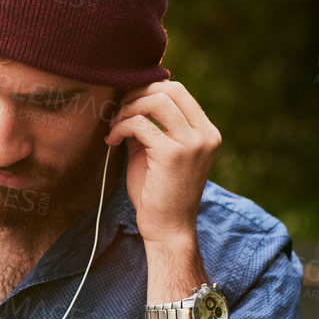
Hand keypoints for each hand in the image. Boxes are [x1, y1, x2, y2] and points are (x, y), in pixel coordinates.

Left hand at [103, 80, 220, 249]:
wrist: (167, 229)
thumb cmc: (160, 193)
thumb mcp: (158, 151)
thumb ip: (151, 124)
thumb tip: (129, 97)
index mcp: (206, 132)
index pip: (179, 91)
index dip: (148, 89)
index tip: (127, 102)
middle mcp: (205, 134)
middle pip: (169, 89)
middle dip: (137, 94)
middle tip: (117, 110)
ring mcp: (192, 143)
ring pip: (156, 101)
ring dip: (128, 108)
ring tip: (114, 126)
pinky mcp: (172, 153)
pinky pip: (140, 124)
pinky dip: (120, 127)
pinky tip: (111, 140)